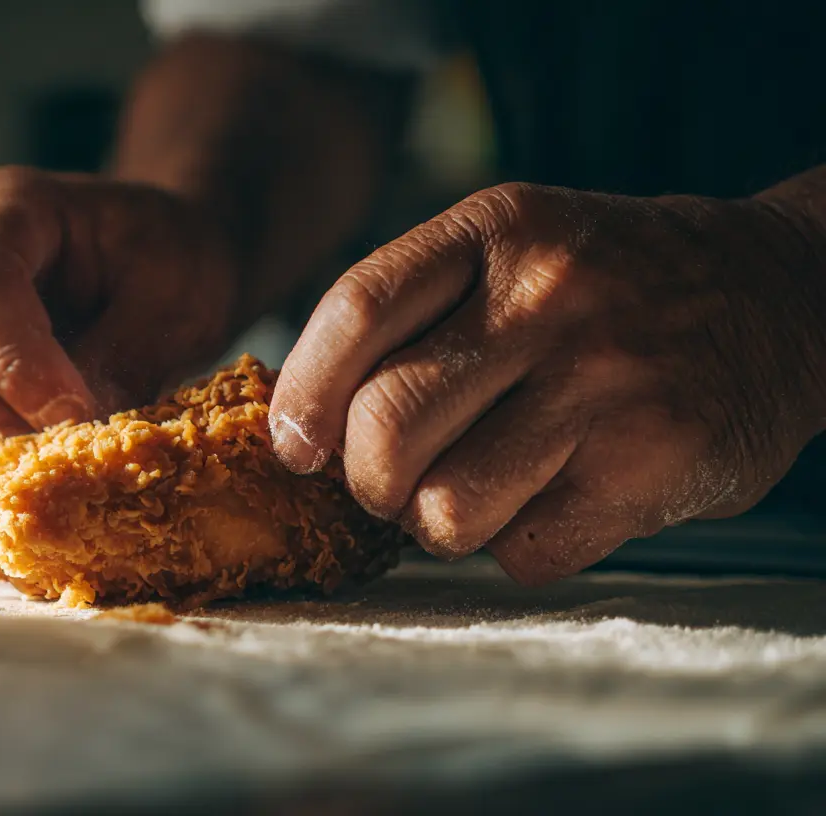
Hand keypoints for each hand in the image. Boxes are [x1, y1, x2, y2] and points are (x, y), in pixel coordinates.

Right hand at [0, 167, 238, 473]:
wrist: (157, 257)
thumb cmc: (168, 259)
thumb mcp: (174, 295)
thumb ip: (125, 356)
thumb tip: (76, 438)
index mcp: (1, 207)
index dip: (15, 359)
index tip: (73, 417)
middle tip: (53, 459)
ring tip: (43, 472)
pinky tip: (22, 481)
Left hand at [270, 182, 825, 583]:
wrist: (779, 297)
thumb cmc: (603, 287)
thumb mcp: (511, 249)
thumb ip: (408, 315)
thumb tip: (293, 418)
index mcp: (496, 232)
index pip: (355, 311)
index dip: (304, 396)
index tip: (296, 445)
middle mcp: (549, 300)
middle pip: (385, 428)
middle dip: (367, 480)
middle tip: (390, 480)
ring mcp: (606, 386)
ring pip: (445, 510)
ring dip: (440, 523)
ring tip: (477, 487)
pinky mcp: (653, 468)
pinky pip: (523, 554)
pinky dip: (517, 546)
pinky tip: (552, 498)